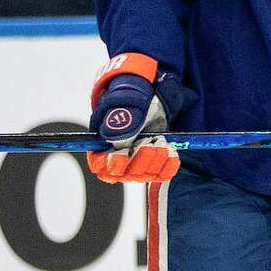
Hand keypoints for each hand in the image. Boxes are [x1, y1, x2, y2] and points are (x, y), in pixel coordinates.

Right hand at [87, 53, 182, 183]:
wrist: (154, 95)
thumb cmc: (133, 95)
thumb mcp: (127, 99)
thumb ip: (121, 116)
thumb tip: (114, 135)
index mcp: (103, 141)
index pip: (99, 164)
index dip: (108, 164)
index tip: (122, 154)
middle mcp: (119, 157)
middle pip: (124, 174)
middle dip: (138, 160)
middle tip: (149, 143)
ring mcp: (139, 162)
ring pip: (143, 175)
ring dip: (155, 160)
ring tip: (161, 142)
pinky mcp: (156, 163)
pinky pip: (161, 174)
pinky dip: (168, 165)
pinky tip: (171, 152)